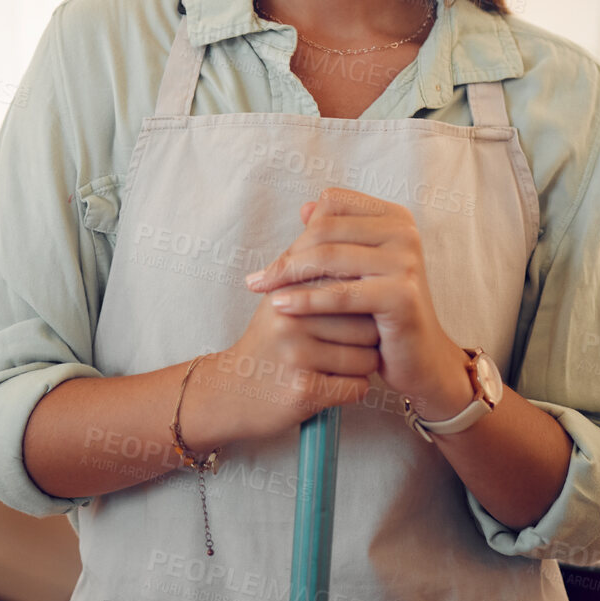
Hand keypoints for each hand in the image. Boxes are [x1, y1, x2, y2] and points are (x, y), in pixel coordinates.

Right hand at [202, 238, 382, 444]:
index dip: (365, 303)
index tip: (362, 312)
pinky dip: (354, 390)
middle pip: (367, 323)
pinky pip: (357, 388)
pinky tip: (335, 384)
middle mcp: (290, 319)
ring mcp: (296, 356)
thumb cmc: (269, 340)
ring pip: (367, 358)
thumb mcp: (281, 294)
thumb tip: (328, 208)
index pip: (354, 287)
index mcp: (289, 291)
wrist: (229, 392)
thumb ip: (307, 260)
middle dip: (370, 337)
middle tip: (351, 344)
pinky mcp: (303, 392)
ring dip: (363, 366)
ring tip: (340, 364)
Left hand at [245, 187, 472, 422]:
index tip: (278, 259)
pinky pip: (341, 293)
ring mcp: (406, 262)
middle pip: (326, 230)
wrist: (419, 358)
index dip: (302, 231)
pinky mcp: (402, 295)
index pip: (333, 205)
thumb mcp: (360, 269)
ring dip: (287, 275)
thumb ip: (336, 238)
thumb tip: (305, 208)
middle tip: (258, 280)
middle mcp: (404, 232)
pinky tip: (280, 306)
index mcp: (395, 217)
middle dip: (288, 255)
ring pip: (329, 258)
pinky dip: (306, 299)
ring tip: (260, 291)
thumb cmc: (381, 312)